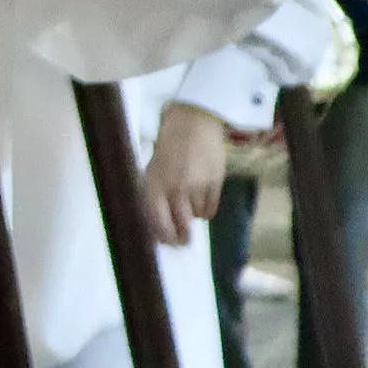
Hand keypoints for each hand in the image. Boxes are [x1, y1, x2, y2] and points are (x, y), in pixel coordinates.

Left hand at [143, 101, 231, 244]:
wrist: (192, 124)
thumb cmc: (167, 148)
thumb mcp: (152, 170)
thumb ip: (154, 195)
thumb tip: (156, 223)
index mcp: (154, 185)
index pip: (158, 222)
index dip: (164, 237)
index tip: (167, 243)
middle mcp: (175, 189)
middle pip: (181, 226)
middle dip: (182, 237)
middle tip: (183, 240)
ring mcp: (197, 186)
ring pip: (196, 217)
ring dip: (193, 216)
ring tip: (190, 204)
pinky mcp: (216, 183)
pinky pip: (211, 209)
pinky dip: (207, 209)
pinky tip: (202, 199)